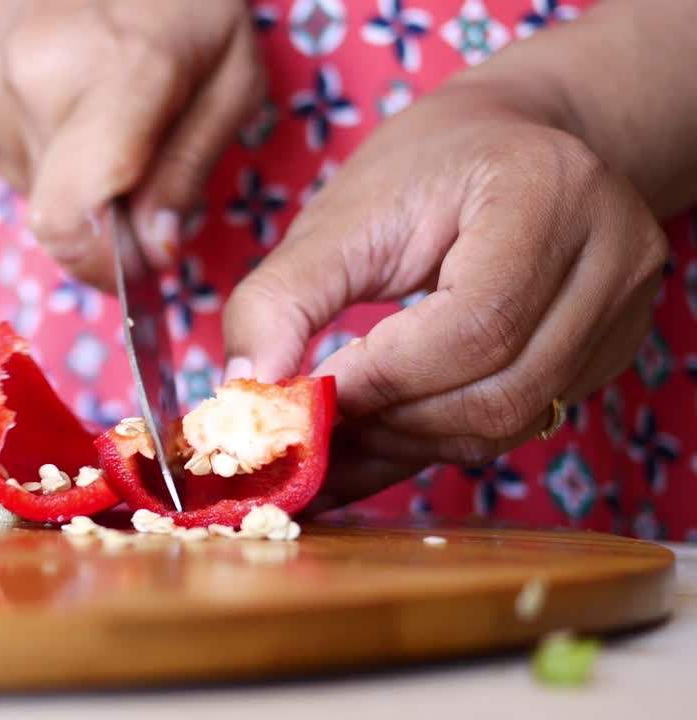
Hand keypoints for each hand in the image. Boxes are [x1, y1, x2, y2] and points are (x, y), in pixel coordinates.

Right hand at [0, 0, 261, 288]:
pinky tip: (68, 99)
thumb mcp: (230, 77)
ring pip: (32, 193)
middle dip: (104, 219)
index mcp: (113, 72)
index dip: (103, 266)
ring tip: (105, 111)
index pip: (71, 220)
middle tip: (144, 166)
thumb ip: (188, 170)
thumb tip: (154, 252)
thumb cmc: (181, 0)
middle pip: (55, 217)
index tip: (137, 267)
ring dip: (75, 180)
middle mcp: (31, 77)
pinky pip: (8, 161)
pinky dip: (44, 152)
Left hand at [222, 82, 667, 510]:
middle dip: (388, 422)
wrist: (506, 147)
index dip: (379, 378)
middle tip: (309, 431)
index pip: (473, 324)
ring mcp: (622, 312)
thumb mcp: (341, 217)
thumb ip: (282, 300)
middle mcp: (611, 254)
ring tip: (335, 436)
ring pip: (508, 423)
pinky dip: (431, 443)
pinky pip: (514, 427)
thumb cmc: (421, 170)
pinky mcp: (607, 357)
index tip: (302, 399)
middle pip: (498, 390)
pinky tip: (374, 440)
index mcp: (548, 193)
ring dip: (407, 443)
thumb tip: (243, 394)